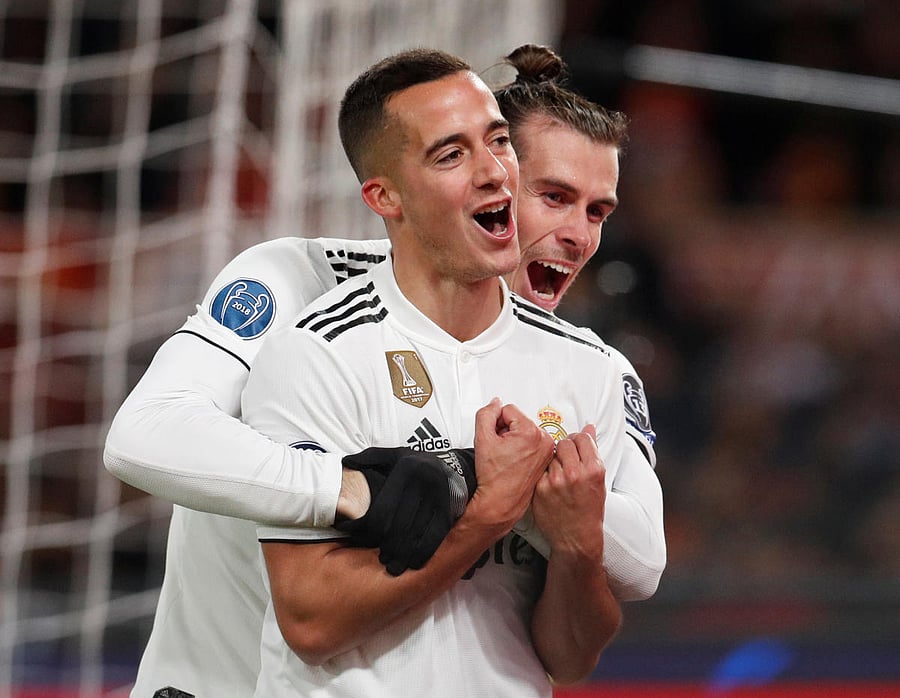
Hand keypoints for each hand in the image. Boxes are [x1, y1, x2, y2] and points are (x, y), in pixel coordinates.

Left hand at [336, 446, 476, 574]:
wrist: (454, 466)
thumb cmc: (414, 465)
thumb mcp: (392, 455)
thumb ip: (369, 458)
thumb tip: (346, 462)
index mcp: (405, 468)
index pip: (383, 508)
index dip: (372, 531)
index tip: (366, 543)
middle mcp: (424, 479)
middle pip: (400, 523)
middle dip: (389, 546)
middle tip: (383, 560)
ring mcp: (440, 494)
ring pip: (417, 531)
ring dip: (404, 554)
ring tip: (395, 567)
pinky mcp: (451, 507)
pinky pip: (437, 534)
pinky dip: (425, 551)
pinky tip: (415, 563)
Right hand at [468, 398, 554, 530]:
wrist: (501, 501)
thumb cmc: (495, 477)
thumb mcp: (482, 438)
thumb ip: (486, 414)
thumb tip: (495, 404)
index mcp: (532, 433)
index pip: (508, 410)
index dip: (495, 423)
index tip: (494, 439)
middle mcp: (545, 440)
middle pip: (518, 420)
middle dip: (506, 430)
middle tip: (500, 449)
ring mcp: (548, 450)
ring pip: (525, 430)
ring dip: (514, 439)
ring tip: (507, 456)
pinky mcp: (547, 458)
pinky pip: (532, 442)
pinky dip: (522, 448)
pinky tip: (515, 460)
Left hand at [532, 424, 606, 557]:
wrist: (576, 537)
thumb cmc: (589, 510)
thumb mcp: (599, 480)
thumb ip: (592, 452)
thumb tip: (589, 429)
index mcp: (593, 469)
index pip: (582, 437)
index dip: (578, 440)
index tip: (576, 445)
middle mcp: (574, 473)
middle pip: (564, 442)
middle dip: (565, 448)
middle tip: (567, 459)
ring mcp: (555, 480)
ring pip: (549, 454)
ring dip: (553, 459)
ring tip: (559, 474)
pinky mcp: (539, 488)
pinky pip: (540, 468)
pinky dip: (544, 472)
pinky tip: (550, 482)